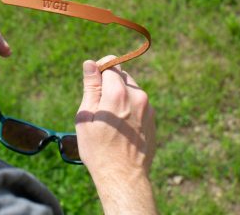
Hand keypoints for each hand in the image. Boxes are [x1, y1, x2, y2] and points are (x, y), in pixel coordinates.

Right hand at [75, 56, 155, 214]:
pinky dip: (129, 107)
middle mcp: (137, 96)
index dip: (99, 70)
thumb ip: (91, 86)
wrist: (123, 177)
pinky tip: (121, 127)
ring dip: (120, 95)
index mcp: (118, 93)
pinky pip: (139, 103)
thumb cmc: (99, 149)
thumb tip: (90, 63)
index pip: (111, 63)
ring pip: (131, 89)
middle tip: (99, 106)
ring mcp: (148, 107)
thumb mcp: (86, 116)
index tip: (93, 83)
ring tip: (110, 119)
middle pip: (122, 75)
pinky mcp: (153, 118)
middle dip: (109, 83)